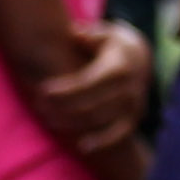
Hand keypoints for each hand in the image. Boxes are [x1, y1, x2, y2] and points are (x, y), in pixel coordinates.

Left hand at [32, 23, 154, 152]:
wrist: (141, 58)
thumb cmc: (111, 44)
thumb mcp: (103, 32)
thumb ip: (88, 34)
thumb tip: (76, 34)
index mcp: (119, 67)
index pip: (87, 83)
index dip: (64, 90)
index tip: (42, 91)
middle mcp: (128, 89)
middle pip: (89, 104)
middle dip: (61, 108)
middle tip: (38, 106)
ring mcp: (133, 106)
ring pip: (98, 121)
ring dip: (71, 124)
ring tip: (48, 121)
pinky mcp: (134, 119)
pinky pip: (118, 135)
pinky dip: (101, 143)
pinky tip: (81, 146)